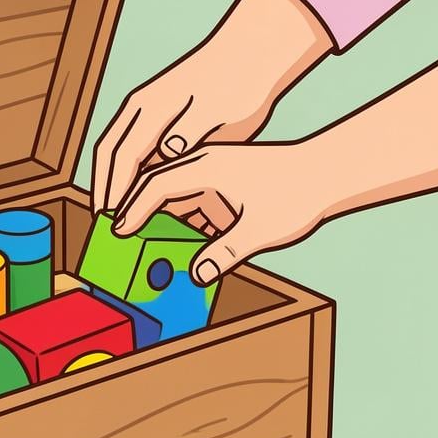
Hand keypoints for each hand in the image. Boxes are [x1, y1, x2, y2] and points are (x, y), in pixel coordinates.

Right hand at [91, 0, 332, 213]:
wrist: (251, 54)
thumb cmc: (236, 81)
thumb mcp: (217, 107)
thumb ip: (190, 128)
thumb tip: (167, 150)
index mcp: (149, 107)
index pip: (121, 155)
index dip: (114, 188)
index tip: (112, 218)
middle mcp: (140, 111)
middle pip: (110, 155)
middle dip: (104, 189)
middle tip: (104, 222)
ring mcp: (150, 117)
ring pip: (122, 156)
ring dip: (119, 185)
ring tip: (121, 216)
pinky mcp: (164, 123)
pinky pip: (140, 155)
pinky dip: (137, 178)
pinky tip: (146, 199)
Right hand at [111, 139, 326, 285]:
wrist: (326, 172)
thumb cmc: (296, 195)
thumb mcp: (260, 230)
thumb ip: (226, 252)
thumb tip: (197, 275)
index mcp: (206, 166)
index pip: (155, 184)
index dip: (133, 208)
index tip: (118, 230)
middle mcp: (202, 162)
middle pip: (151, 181)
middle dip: (128, 205)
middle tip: (110, 232)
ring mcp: (209, 169)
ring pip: (166, 188)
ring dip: (149, 210)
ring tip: (133, 238)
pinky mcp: (217, 179)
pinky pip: (184, 195)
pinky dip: (171, 213)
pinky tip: (171, 238)